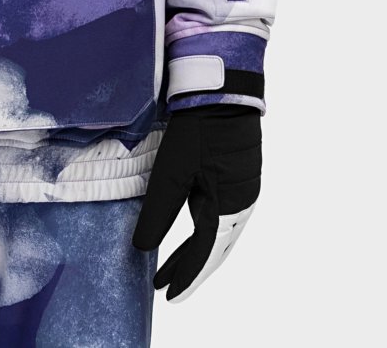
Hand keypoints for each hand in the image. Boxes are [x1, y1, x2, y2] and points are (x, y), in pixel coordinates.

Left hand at [131, 104, 261, 302]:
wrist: (222, 91)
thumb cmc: (197, 133)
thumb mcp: (171, 175)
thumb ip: (158, 214)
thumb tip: (141, 249)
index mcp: (228, 209)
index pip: (204, 254)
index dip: (185, 275)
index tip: (166, 294)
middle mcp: (243, 204)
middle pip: (216, 248)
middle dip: (191, 268)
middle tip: (167, 284)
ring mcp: (245, 187)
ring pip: (222, 233)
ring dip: (199, 250)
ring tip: (176, 262)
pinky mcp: (241, 172)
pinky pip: (226, 214)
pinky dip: (208, 229)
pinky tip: (195, 225)